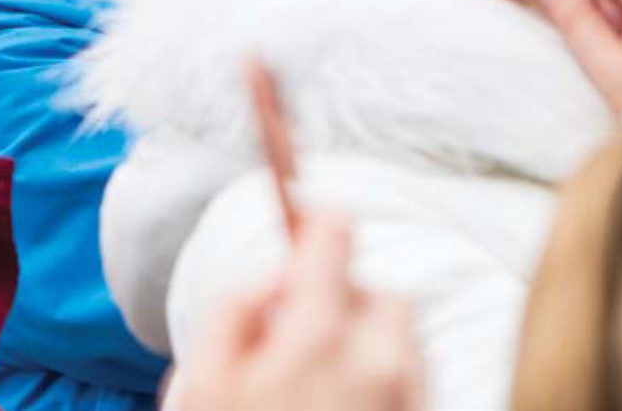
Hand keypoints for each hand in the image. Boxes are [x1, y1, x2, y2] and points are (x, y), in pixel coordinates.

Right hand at [177, 213, 423, 410]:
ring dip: (372, 349)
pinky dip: (392, 387)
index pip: (335, 229)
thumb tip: (276, 274)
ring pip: (405, 340)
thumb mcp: (202, 386)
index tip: (305, 239)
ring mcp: (412, 398)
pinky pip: (418, 384)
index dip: (313, 227)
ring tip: (325, 394)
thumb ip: (234, 309)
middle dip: (347, 306)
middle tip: (304, 348)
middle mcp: (379, 362)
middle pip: (380, 291)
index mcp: (319, 338)